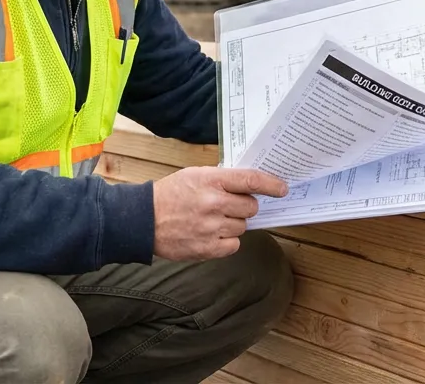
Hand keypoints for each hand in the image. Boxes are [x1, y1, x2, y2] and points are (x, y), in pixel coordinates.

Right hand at [152, 167, 287, 261]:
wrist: (143, 220)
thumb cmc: (170, 195)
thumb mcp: (195, 175)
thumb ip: (222, 179)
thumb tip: (251, 185)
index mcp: (211, 180)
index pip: (250, 180)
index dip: (271, 184)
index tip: (282, 189)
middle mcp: (214, 203)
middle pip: (251, 207)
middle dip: (244, 206)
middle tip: (228, 205)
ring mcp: (211, 227)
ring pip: (242, 227)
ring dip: (233, 224)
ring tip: (212, 220)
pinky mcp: (208, 248)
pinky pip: (233, 245)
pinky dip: (226, 241)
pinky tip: (210, 234)